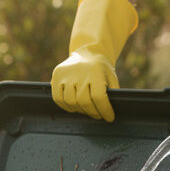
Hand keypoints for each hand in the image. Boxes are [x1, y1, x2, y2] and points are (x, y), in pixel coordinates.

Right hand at [51, 0, 137, 121]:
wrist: (88, 53)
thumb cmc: (102, 69)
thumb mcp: (112, 77)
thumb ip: (112, 93)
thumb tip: (109, 113)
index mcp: (95, 71)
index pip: (99, 97)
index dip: (104, 110)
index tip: (109, 118)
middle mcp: (79, 72)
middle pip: (84, 101)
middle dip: (93, 112)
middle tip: (98, 115)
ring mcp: (66, 74)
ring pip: (70, 102)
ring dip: (80, 110)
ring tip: (87, 110)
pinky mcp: (56, 76)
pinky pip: (58, 98)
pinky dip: (66, 107)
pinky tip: (74, 107)